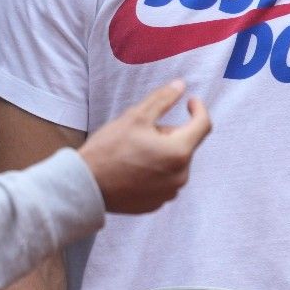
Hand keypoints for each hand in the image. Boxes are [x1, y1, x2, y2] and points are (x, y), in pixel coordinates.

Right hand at [77, 81, 210, 213]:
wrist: (85, 186)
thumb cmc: (109, 149)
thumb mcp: (135, 117)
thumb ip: (162, 99)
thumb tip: (181, 85)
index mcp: (179, 152)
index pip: (203, 125)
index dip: (198, 109)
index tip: (190, 101)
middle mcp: (180, 176)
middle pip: (184, 145)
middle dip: (168, 135)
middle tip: (141, 132)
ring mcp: (169, 193)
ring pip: (174, 163)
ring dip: (162, 153)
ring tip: (133, 152)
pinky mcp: (157, 203)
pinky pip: (164, 180)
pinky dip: (154, 172)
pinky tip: (131, 169)